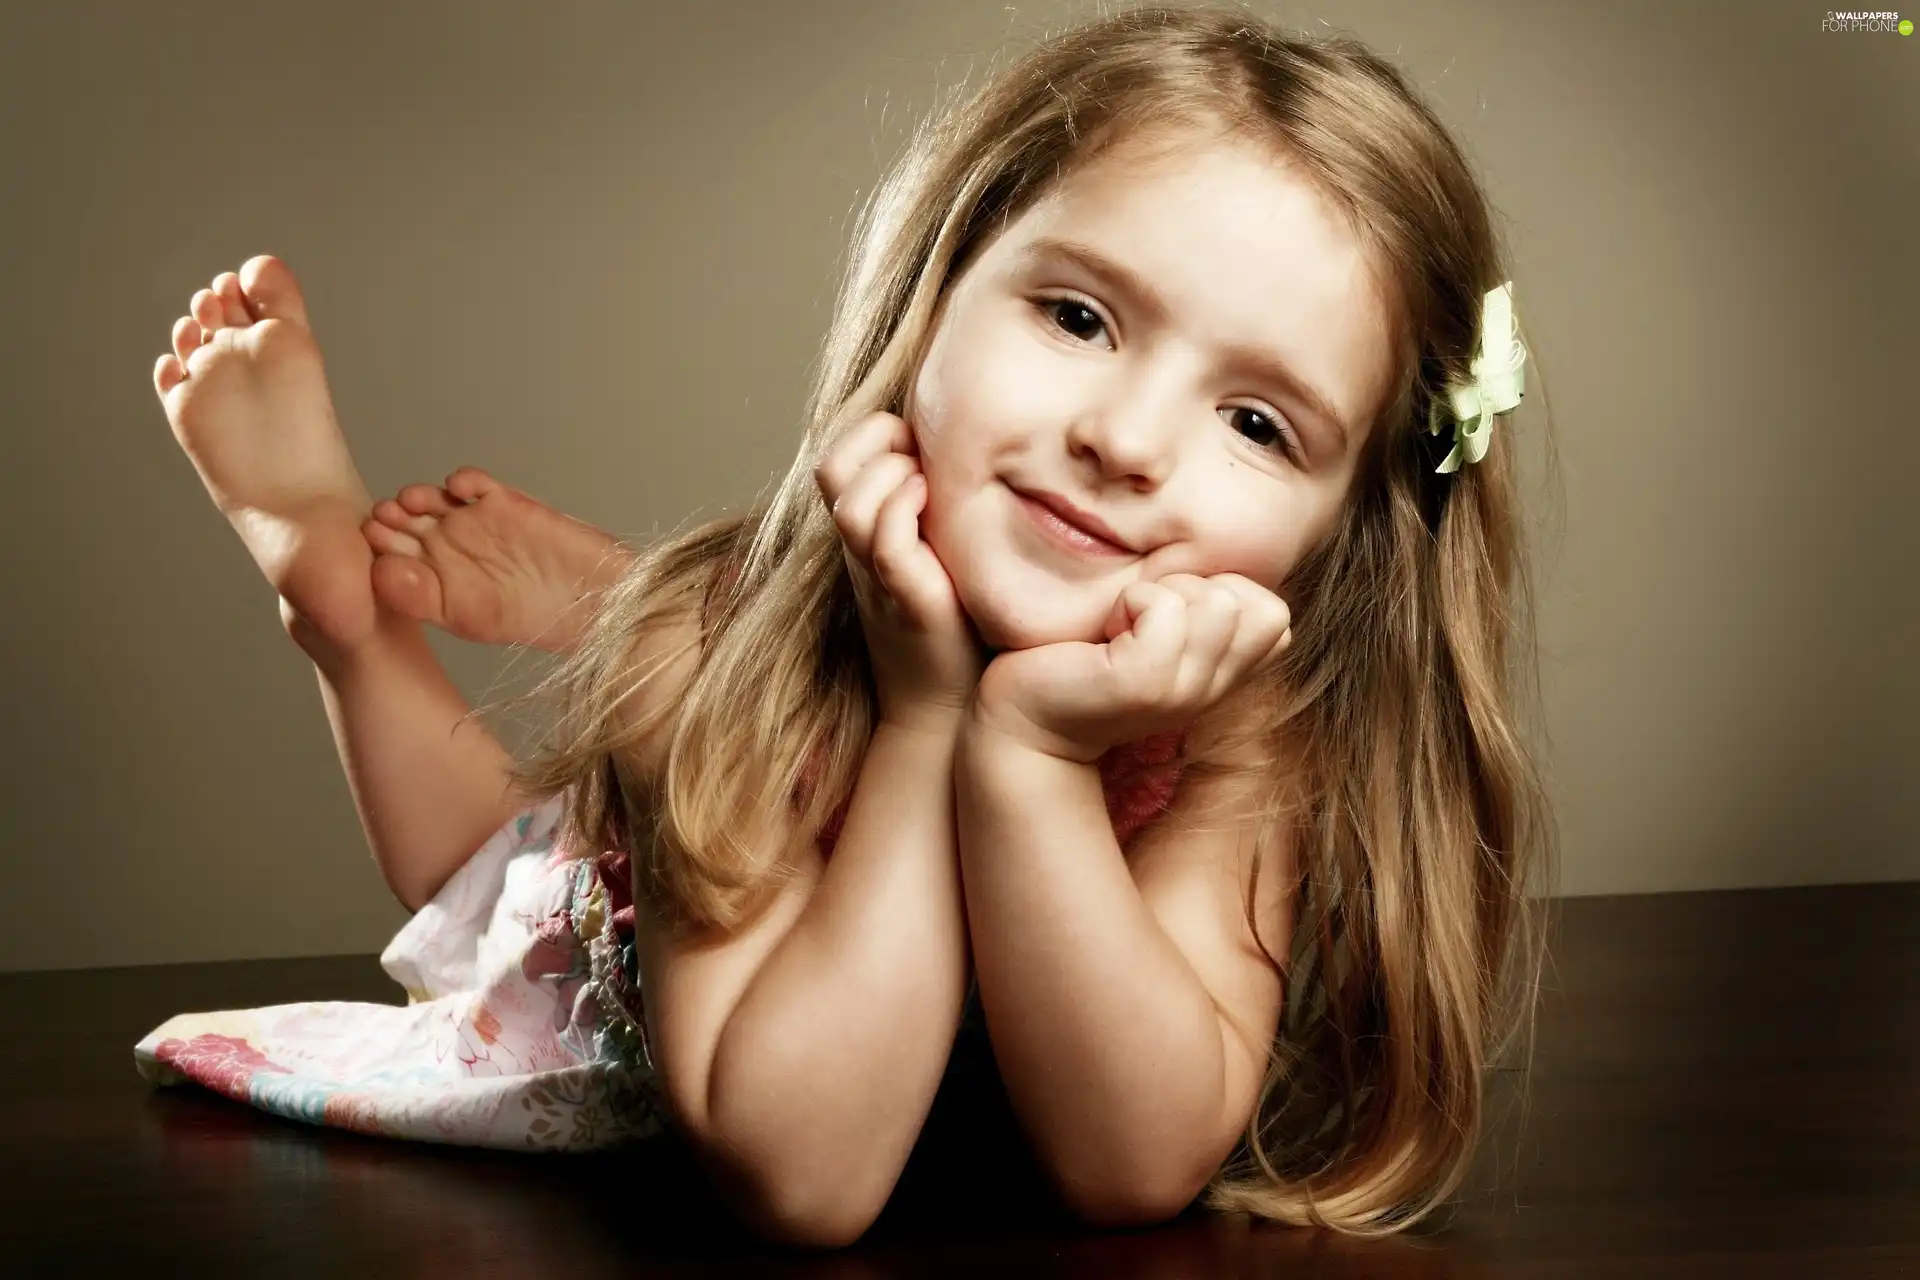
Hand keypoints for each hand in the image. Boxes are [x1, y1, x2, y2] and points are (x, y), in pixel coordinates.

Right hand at [814, 411, 986, 733]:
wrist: (946, 709)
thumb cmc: (953, 627)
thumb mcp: (937, 554)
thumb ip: (938, 510)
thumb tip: (975, 458)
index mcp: (863, 534)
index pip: (839, 456)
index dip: (874, 433)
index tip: (922, 447)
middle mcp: (859, 550)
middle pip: (832, 466)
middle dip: (878, 441)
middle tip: (925, 458)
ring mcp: (877, 575)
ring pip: (852, 501)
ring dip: (894, 476)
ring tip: (932, 486)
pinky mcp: (905, 599)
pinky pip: (886, 540)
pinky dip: (907, 509)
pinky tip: (938, 513)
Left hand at [970, 573, 1291, 763]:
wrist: (1025, 716)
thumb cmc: (1085, 661)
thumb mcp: (1159, 631)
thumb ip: (1202, 606)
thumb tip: (1224, 570)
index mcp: (1221, 677)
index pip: (1276, 617)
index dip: (1224, 594)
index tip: (1163, 618)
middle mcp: (1210, 690)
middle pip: (1260, 606)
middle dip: (1195, 589)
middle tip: (1138, 621)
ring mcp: (1182, 692)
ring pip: (1218, 602)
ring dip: (1160, 594)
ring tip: (1120, 628)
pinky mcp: (1143, 684)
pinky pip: (1165, 609)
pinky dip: (1129, 603)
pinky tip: (1102, 635)